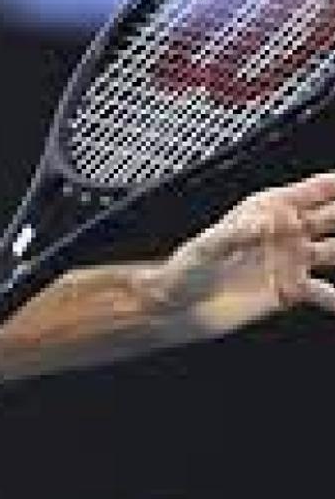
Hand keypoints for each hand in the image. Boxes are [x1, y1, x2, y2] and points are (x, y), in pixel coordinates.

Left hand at [152, 172, 334, 334]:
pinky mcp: (291, 289)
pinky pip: (325, 292)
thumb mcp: (204, 248)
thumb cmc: (184, 270)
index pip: (312, 190)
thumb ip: (233, 236)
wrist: (180, 307)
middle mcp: (285, 231)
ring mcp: (291, 260)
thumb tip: (262, 224)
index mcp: (266, 210)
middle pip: (333, 217)